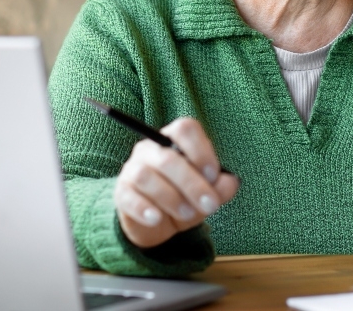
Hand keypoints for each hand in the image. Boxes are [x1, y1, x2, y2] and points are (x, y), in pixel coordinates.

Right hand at [114, 117, 239, 248]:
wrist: (156, 223)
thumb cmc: (184, 198)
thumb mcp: (207, 194)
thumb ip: (221, 187)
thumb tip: (230, 182)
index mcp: (173, 140)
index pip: (184, 129)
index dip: (201, 150)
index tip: (213, 175)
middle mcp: (150, 149)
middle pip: (168, 158)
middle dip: (193, 184)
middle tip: (210, 205)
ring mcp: (132, 170)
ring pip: (147, 176)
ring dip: (171, 198)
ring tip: (187, 214)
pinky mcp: (121, 193)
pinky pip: (129, 197)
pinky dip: (144, 208)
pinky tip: (157, 218)